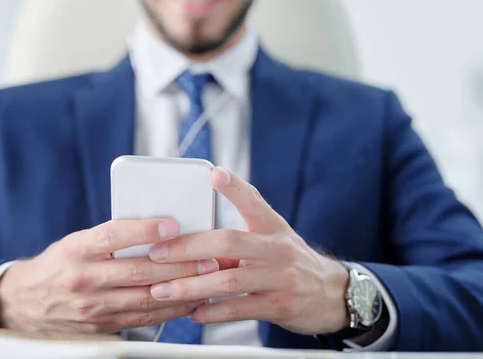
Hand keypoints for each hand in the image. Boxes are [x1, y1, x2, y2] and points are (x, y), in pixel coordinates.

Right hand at [0, 218, 218, 333]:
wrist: (25, 302)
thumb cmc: (60, 264)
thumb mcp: (78, 241)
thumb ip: (112, 236)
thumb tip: (158, 229)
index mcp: (78, 249)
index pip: (114, 236)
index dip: (145, 230)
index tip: (173, 225)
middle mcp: (84, 279)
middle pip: (138, 272)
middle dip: (179, 265)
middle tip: (208, 258)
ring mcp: (93, 307)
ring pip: (145, 299)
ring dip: (181, 290)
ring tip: (207, 280)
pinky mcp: (101, 326)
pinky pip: (142, 319)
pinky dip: (169, 310)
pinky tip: (188, 301)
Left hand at [148, 167, 349, 334]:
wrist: (329, 293)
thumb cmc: (288, 260)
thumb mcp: (273, 234)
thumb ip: (240, 228)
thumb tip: (195, 225)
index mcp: (271, 226)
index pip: (253, 200)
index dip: (234, 187)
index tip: (214, 174)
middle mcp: (276, 249)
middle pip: (228, 243)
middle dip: (188, 248)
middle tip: (157, 253)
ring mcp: (279, 278)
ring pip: (229, 281)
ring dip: (192, 286)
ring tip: (164, 290)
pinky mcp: (279, 306)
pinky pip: (240, 309)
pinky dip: (212, 312)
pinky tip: (192, 312)